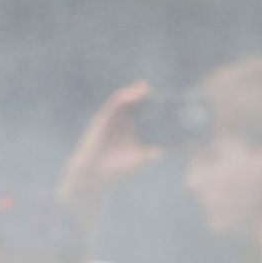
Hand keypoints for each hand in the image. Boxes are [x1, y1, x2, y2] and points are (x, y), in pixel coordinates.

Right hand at [58, 81, 161, 207]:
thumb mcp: (139, 161)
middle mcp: (121, 124)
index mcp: (131, 131)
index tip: (163, 100)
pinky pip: (111, 107)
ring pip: (122, 103)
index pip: (142, 114)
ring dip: (132, 94)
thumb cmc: (117, 169)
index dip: (151, 105)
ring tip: (144, 88)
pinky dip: (120, 100)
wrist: (96, 174)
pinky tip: (129, 96)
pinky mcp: (102, 121)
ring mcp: (112, 121)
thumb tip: (165, 152)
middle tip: (151, 90)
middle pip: (133, 105)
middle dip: (142, 96)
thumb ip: (151, 155)